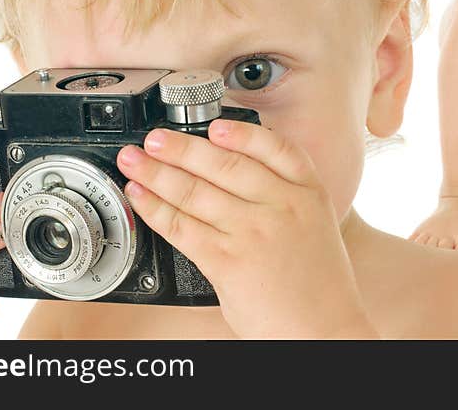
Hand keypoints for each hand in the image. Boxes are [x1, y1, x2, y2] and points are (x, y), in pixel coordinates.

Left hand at [116, 122, 376, 338]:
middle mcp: (281, 205)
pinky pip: (182, 227)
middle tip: (155, 137)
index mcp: (308, 192)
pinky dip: (155, 208)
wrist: (323, 331)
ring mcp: (253, 231)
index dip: (240, 133)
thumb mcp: (315, 224)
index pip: (275, 147)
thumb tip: (232, 172)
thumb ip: (283, 195)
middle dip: (182, 147)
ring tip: (134, 161)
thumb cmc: (319, 285)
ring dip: (157, 172)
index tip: (214, 125)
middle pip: (224, 163)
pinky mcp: (227, 261)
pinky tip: (140, 197)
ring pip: (195, 192)